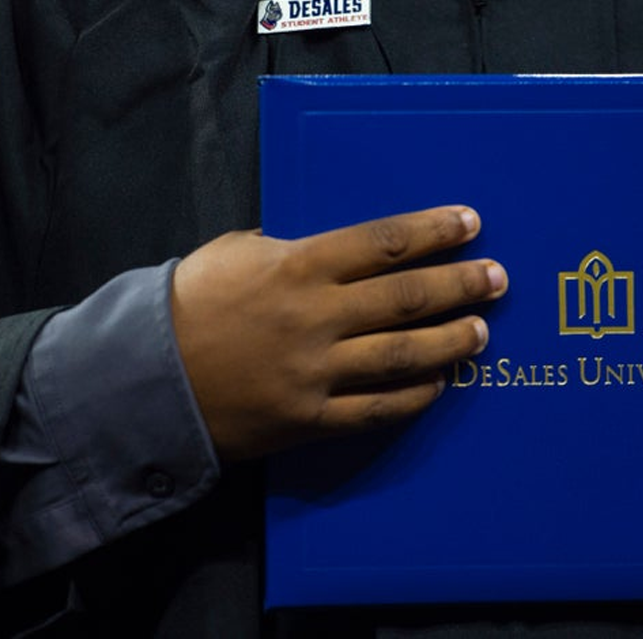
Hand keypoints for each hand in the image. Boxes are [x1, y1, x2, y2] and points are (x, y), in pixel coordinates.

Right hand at [171, 206, 507, 461]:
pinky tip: (440, 383)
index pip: (385, 242)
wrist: (145, 379)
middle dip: (460, 284)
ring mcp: (315, 372)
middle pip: (406, 297)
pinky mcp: (309, 418)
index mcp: (298, 265)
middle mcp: (316, 317)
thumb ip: (295, 247)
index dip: (435, 231)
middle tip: (497, 278)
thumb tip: (347, 251)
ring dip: (451, 341)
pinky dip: (413, 396)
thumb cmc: (189, 303)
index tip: (472, 224)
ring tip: (482, 330)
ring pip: (403, 355)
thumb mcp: (237, 251)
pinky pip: (376, 409)